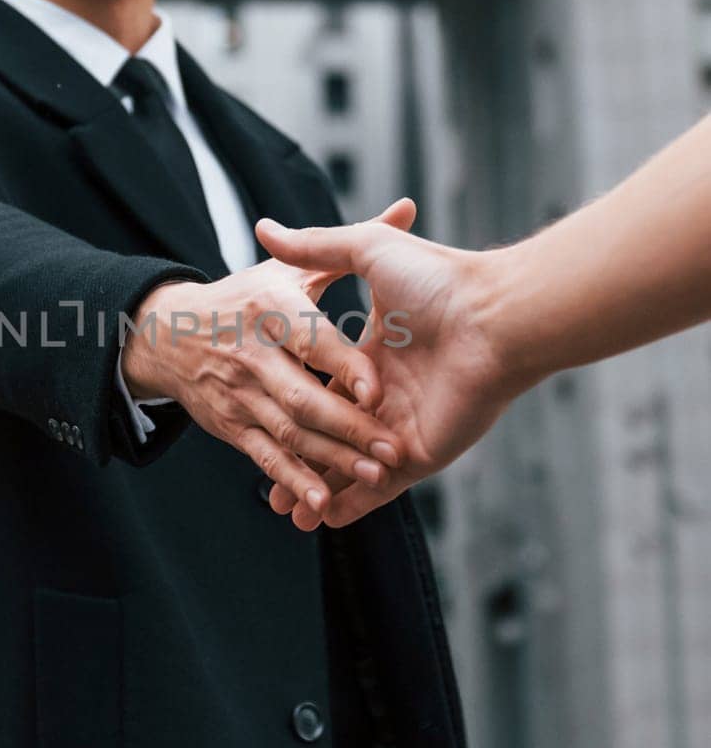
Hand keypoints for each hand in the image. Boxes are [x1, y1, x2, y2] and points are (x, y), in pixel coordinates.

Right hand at [121, 244, 409, 517]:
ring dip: (330, 459)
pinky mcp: (232, 428)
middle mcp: (254, 353)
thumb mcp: (287, 268)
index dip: (344, 366)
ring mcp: (241, 394)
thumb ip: (346, 240)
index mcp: (273, 308)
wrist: (166, 328)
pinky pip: (265, 458)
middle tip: (388, 446)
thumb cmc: (246, 293)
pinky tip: (321, 504)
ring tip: (370, 475)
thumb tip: (406, 204)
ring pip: (290, 433)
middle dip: (347, 426)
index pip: (314, 340)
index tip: (373, 388)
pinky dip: (292, 482)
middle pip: (304, 396)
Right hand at [254, 204, 516, 529]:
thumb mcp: (367, 252)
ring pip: (343, 466)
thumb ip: (316, 245)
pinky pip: (375, 490)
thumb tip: (264, 227)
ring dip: (312, 488)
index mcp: (367, 355)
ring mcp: (396, 428)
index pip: (317, 382)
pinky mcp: (414, 455)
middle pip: (323, 432)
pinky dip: (349, 506)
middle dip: (296, 458)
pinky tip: (322, 520)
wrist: (495, 317)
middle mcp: (380, 395)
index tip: (253, 407)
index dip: (287, 398)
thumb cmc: (437, 279)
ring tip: (283, 512)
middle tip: (264, 478)